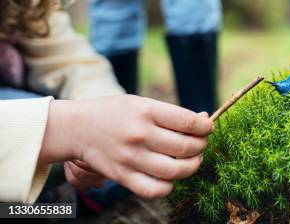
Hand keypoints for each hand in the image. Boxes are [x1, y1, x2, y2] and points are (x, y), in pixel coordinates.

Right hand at [39, 95, 212, 198]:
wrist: (77, 128)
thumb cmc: (116, 113)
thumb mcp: (142, 103)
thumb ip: (171, 114)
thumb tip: (203, 121)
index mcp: (146, 111)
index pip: (187, 122)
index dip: (205, 127)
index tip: (208, 128)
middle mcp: (139, 134)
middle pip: (185, 147)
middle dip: (201, 146)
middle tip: (201, 144)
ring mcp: (130, 157)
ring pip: (175, 170)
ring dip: (192, 166)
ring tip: (192, 160)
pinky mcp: (122, 176)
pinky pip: (154, 189)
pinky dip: (169, 186)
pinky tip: (171, 176)